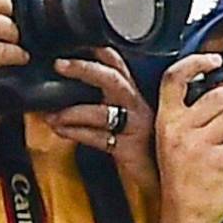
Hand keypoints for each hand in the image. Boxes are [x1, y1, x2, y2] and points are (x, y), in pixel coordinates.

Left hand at [48, 51, 158, 197]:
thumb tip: (91, 97)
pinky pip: (98, 138)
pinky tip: (61, 130)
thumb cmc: (153, 150)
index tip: (79, 43)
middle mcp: (139, 107)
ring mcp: (134, 127)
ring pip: (103, 110)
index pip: (121, 65)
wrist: (171, 179)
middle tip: (60, 64)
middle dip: (84, 69)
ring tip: (51, 112)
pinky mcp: (128, 148)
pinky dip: (76, 132)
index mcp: (140, 96)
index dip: (100, 51)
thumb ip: (121, 107)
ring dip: (72, 110)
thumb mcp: (141, 121)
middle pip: (113, 79)